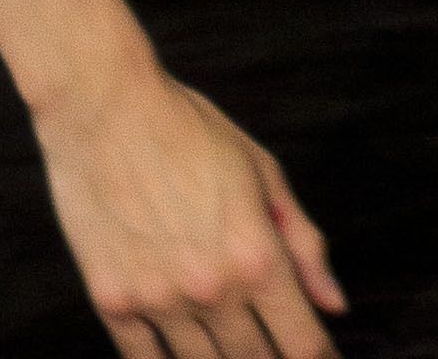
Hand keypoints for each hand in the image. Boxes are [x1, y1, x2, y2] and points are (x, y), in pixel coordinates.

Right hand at [36, 53, 345, 357]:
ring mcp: (159, 300)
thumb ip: (303, 242)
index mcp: (256, 255)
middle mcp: (211, 287)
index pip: (303, 343)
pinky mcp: (112, 302)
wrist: (103, 104)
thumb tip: (334, 303)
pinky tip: (180, 352)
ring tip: (229, 347)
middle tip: (272, 350)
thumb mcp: (261, 171)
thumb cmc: (186, 128)